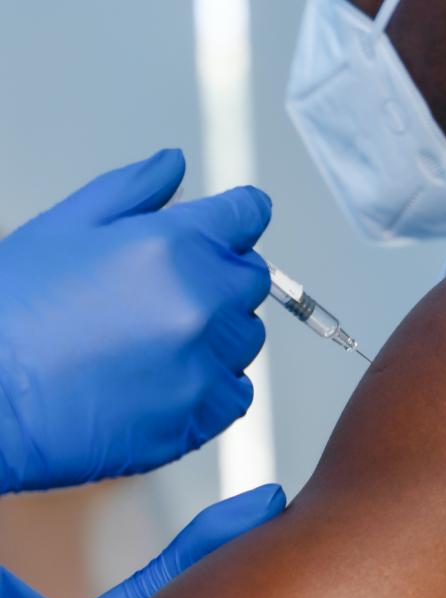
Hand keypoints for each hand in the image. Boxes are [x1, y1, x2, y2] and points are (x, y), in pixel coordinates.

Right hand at [0, 150, 271, 491]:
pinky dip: (212, 384)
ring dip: (216, 333)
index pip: (247, 215)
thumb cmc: (12, 312)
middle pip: (251, 279)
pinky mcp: (201, 415)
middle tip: (162, 294)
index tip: (230, 227)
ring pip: (245, 337)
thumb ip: (133, 190)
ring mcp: (206, 362)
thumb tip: (176, 164)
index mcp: (174, 245)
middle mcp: (202, 302)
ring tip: (150, 342)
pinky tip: (163, 379)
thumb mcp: (64, 226)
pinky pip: (235, 392)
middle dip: (220, 278)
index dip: (237, 218)